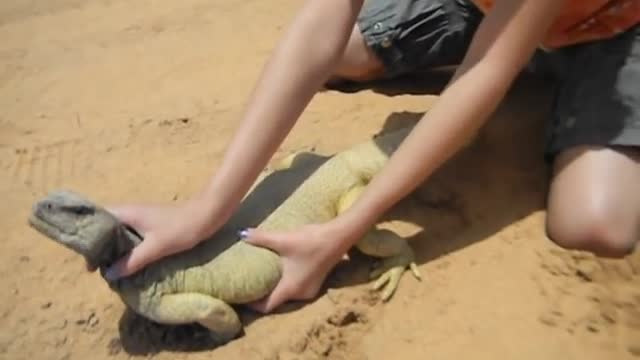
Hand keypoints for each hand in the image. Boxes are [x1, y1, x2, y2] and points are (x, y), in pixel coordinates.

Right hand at [91, 199, 219, 279]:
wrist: (206, 215)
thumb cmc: (180, 228)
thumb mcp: (155, 247)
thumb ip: (132, 261)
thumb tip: (109, 274)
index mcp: (126, 213)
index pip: (96, 220)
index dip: (87, 237)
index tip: (85, 258)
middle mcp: (129, 212)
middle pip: (105, 228)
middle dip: (99, 246)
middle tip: (96, 267)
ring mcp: (140, 218)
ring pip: (118, 232)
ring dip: (113, 248)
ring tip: (108, 268)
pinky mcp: (150, 224)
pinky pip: (131, 236)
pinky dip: (126, 248)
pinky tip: (127, 262)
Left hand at [241, 223, 355, 312]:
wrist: (339, 236)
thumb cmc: (310, 241)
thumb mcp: (283, 240)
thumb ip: (261, 238)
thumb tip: (241, 233)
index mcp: (290, 289)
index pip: (266, 307)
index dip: (251, 305)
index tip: (239, 296)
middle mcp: (300, 294)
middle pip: (276, 302)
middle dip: (261, 296)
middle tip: (246, 286)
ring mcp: (310, 290)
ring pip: (286, 295)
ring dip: (274, 290)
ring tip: (259, 280)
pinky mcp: (315, 282)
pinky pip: (295, 289)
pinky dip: (284, 285)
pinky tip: (278, 272)